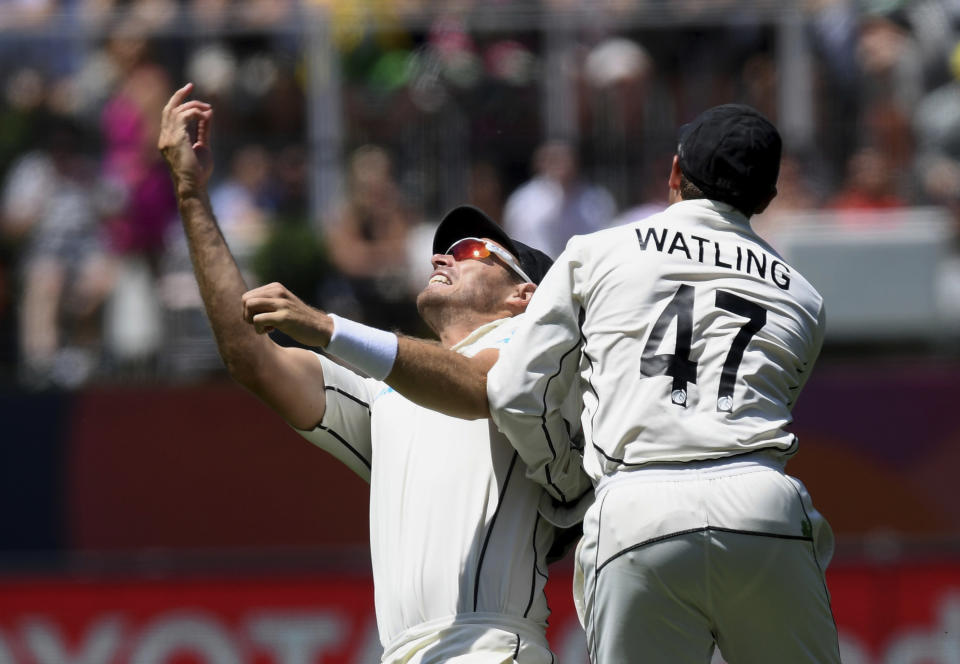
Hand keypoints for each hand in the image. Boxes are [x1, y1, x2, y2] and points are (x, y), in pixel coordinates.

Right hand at [158, 82, 213, 197]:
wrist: (194, 186)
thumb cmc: (199, 173)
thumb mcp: (203, 147)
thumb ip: (203, 131)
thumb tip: (208, 115)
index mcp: (168, 140)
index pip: (169, 116)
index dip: (178, 102)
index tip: (189, 92)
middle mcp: (164, 137)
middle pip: (168, 109)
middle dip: (179, 95)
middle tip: (190, 85)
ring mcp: (168, 138)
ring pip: (176, 110)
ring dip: (193, 105)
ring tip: (208, 109)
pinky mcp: (176, 139)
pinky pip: (183, 116)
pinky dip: (195, 112)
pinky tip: (206, 116)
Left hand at [241, 282, 334, 346]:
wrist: (321, 328)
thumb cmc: (299, 320)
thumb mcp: (283, 305)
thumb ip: (267, 302)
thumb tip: (246, 307)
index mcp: (276, 287)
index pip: (247, 295)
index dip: (249, 310)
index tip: (262, 318)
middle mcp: (278, 292)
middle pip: (245, 299)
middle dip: (247, 315)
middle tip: (260, 324)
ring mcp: (281, 304)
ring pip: (249, 306)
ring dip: (252, 321)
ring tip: (265, 327)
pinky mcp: (284, 317)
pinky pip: (258, 320)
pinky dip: (259, 329)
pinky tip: (271, 331)